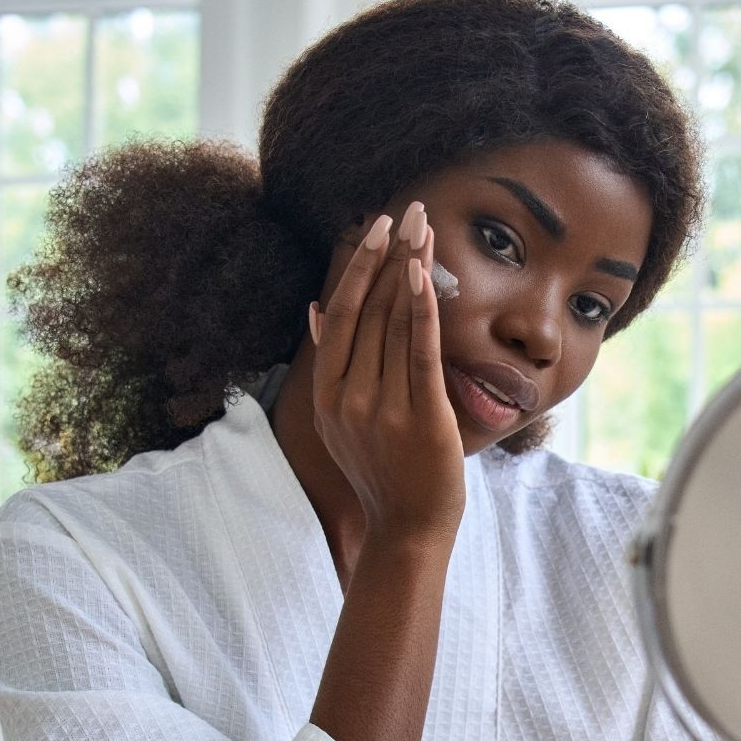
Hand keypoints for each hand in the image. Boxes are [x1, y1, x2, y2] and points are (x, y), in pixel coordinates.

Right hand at [310, 204, 464, 545]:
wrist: (406, 531)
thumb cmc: (383, 475)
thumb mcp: (341, 423)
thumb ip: (332, 367)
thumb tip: (315, 311)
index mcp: (329, 395)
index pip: (342, 315)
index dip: (359, 267)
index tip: (376, 228)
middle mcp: (349, 396)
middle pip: (369, 310)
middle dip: (390, 254)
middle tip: (408, 209)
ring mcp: (382, 407)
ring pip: (394, 323)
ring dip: (410, 268)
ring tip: (424, 227)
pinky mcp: (420, 416)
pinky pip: (419, 352)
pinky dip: (421, 310)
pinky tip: (424, 273)